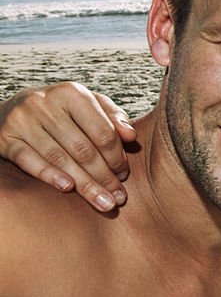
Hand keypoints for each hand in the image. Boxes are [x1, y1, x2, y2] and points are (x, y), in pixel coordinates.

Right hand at [0, 82, 135, 210]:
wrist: (11, 110)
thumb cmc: (61, 112)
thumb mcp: (88, 107)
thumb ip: (113, 118)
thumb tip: (131, 136)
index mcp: (72, 93)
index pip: (102, 132)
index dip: (117, 157)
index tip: (124, 176)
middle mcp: (45, 103)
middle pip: (83, 149)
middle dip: (104, 177)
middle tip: (118, 197)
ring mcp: (22, 120)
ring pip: (59, 158)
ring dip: (84, 184)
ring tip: (103, 203)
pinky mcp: (5, 137)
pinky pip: (29, 160)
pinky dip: (49, 175)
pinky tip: (67, 189)